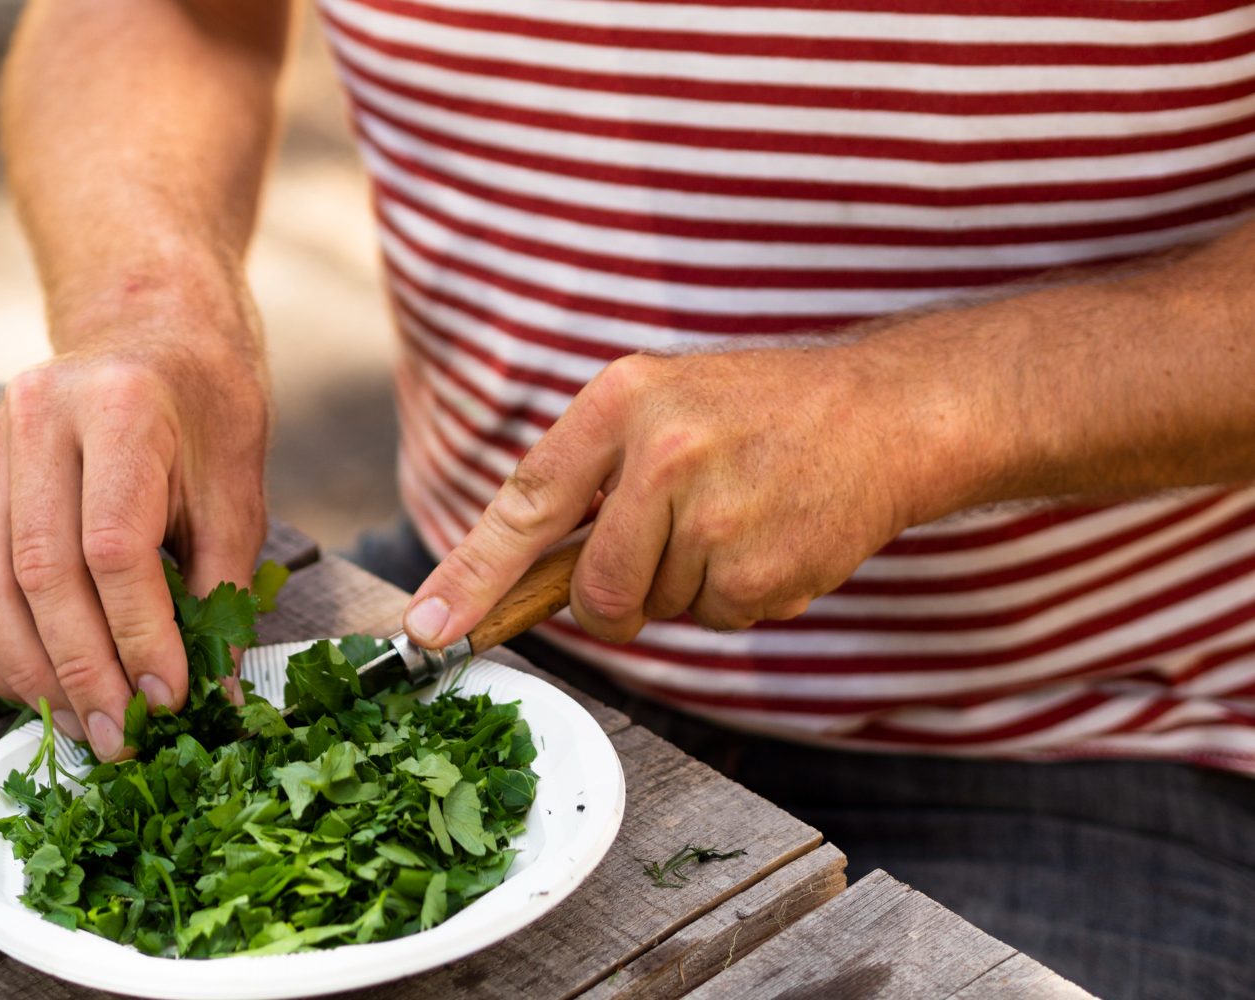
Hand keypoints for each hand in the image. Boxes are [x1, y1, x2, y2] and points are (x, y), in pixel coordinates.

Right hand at [0, 315, 268, 759]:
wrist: (154, 332)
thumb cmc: (207, 412)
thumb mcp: (238, 491)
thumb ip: (222, 591)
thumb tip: (216, 695)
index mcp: (121, 409)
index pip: (113, 548)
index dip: (138, 636)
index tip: (169, 698)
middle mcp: (41, 417)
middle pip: (42, 574)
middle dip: (82, 671)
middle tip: (121, 737)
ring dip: (32, 671)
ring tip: (81, 725)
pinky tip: (35, 687)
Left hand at [402, 344, 948, 646]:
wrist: (884, 414)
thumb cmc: (758, 413)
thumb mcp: (662, 404)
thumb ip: (592, 477)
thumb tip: (523, 575)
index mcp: (622, 400)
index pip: (525, 503)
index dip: (471, 576)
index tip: (429, 630)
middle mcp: (663, 453)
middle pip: (595, 590)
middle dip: (616, 600)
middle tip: (666, 552)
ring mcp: (717, 514)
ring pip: (661, 607)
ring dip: (691, 584)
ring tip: (738, 516)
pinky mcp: (764, 569)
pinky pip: (719, 619)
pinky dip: (740, 596)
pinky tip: (772, 536)